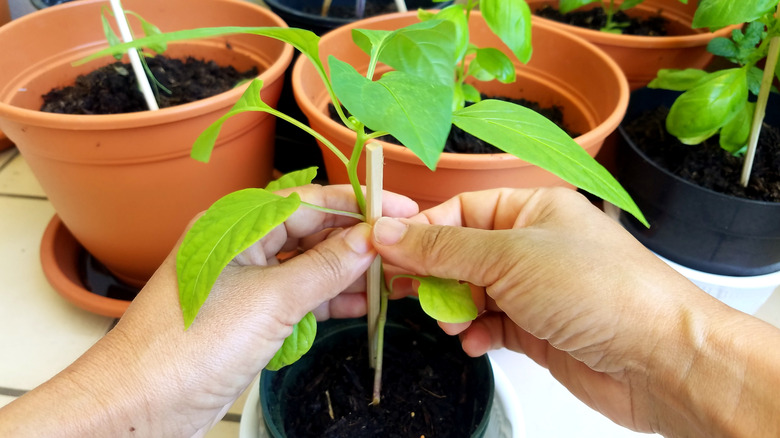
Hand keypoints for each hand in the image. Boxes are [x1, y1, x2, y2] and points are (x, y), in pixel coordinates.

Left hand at [0, 184, 417, 437]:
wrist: (141, 405)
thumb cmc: (187, 347)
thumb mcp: (270, 301)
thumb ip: (325, 268)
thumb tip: (369, 240)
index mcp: (235, 225)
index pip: (310, 202)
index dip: (359, 205)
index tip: (400, 208)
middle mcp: (241, 246)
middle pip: (313, 233)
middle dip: (358, 241)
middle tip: (404, 248)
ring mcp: (246, 282)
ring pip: (309, 266)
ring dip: (349, 273)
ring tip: (395, 277)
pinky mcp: (251, 314)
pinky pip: (300, 297)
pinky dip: (330, 301)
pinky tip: (365, 304)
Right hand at [371, 187, 776, 436]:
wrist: (659, 359)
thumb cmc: (600, 290)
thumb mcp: (508, 257)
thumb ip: (443, 248)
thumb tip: (388, 231)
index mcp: (531, 209)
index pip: (458, 212)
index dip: (420, 232)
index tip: (386, 253)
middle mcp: (532, 245)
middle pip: (460, 253)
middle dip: (434, 275)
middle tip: (410, 292)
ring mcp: (535, 289)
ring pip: (471, 292)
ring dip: (455, 308)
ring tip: (455, 321)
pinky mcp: (538, 329)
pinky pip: (490, 325)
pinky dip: (477, 333)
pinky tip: (476, 341)